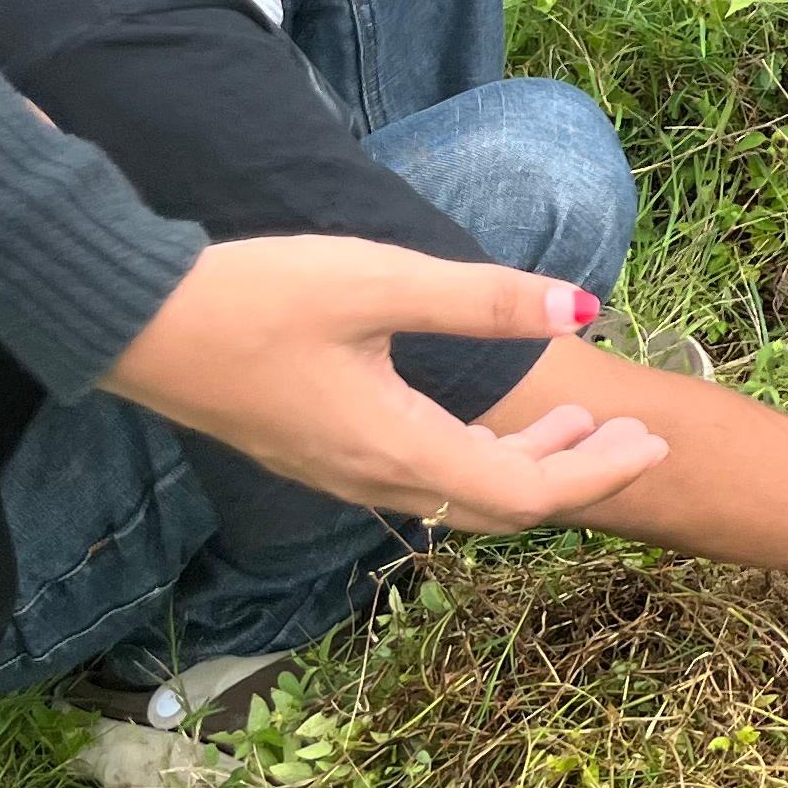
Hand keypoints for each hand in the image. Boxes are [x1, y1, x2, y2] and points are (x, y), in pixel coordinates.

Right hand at [103, 238, 667, 530]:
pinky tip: (487, 419)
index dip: (599, 474)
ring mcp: (339, 473)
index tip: (655, 444)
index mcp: (398, 450)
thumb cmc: (254, 295)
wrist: (132, 321)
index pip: (525, 493)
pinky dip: (475, 458)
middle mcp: (372, 479)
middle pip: (498, 507)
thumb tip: (583, 309)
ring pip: (456, 497)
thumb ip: (484, 299)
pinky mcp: (316, 451)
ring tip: (581, 423)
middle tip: (638, 440)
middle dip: (579, 477)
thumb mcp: (380, 280)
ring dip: (526, 466)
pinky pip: (419, 480)